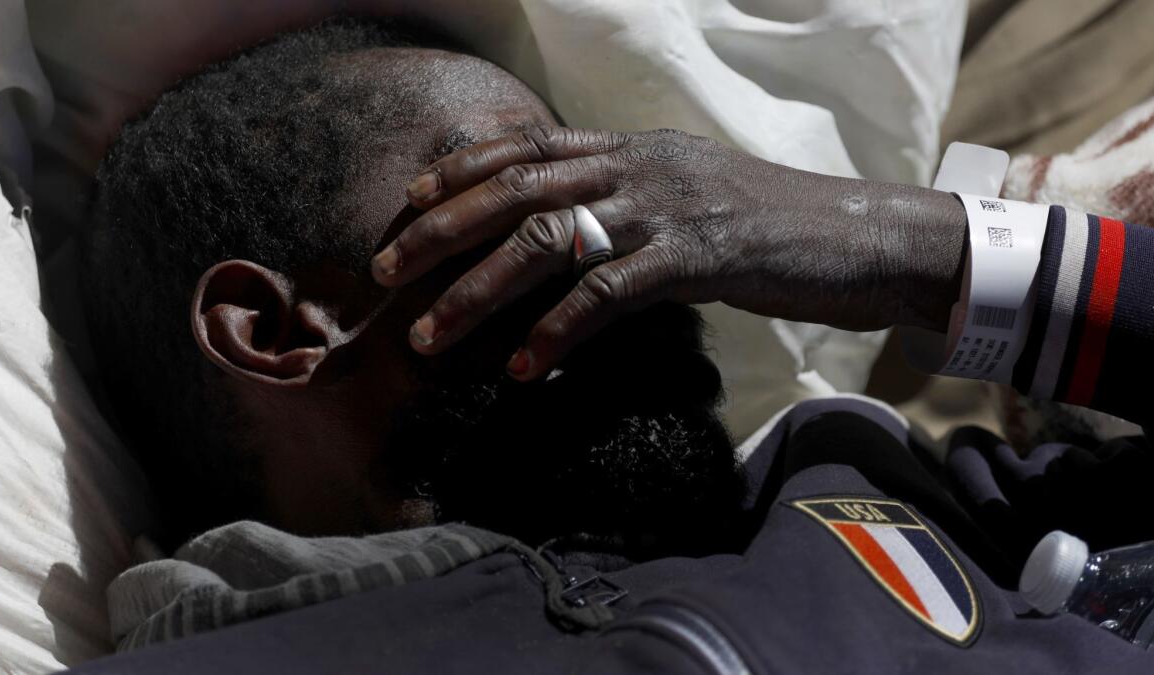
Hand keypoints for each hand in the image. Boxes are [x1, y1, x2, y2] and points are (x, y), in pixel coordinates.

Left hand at [371, 127, 965, 379]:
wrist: (858, 234)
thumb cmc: (767, 223)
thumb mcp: (685, 194)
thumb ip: (625, 198)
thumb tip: (564, 228)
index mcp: (632, 148)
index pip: (528, 148)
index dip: (460, 171)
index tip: (406, 203)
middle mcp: (638, 166)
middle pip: (516, 191)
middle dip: (441, 230)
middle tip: (385, 272)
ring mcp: (666, 208)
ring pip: (547, 243)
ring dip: (479, 291)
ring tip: (431, 335)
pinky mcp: (697, 257)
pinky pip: (607, 295)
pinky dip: (557, 333)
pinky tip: (525, 368)